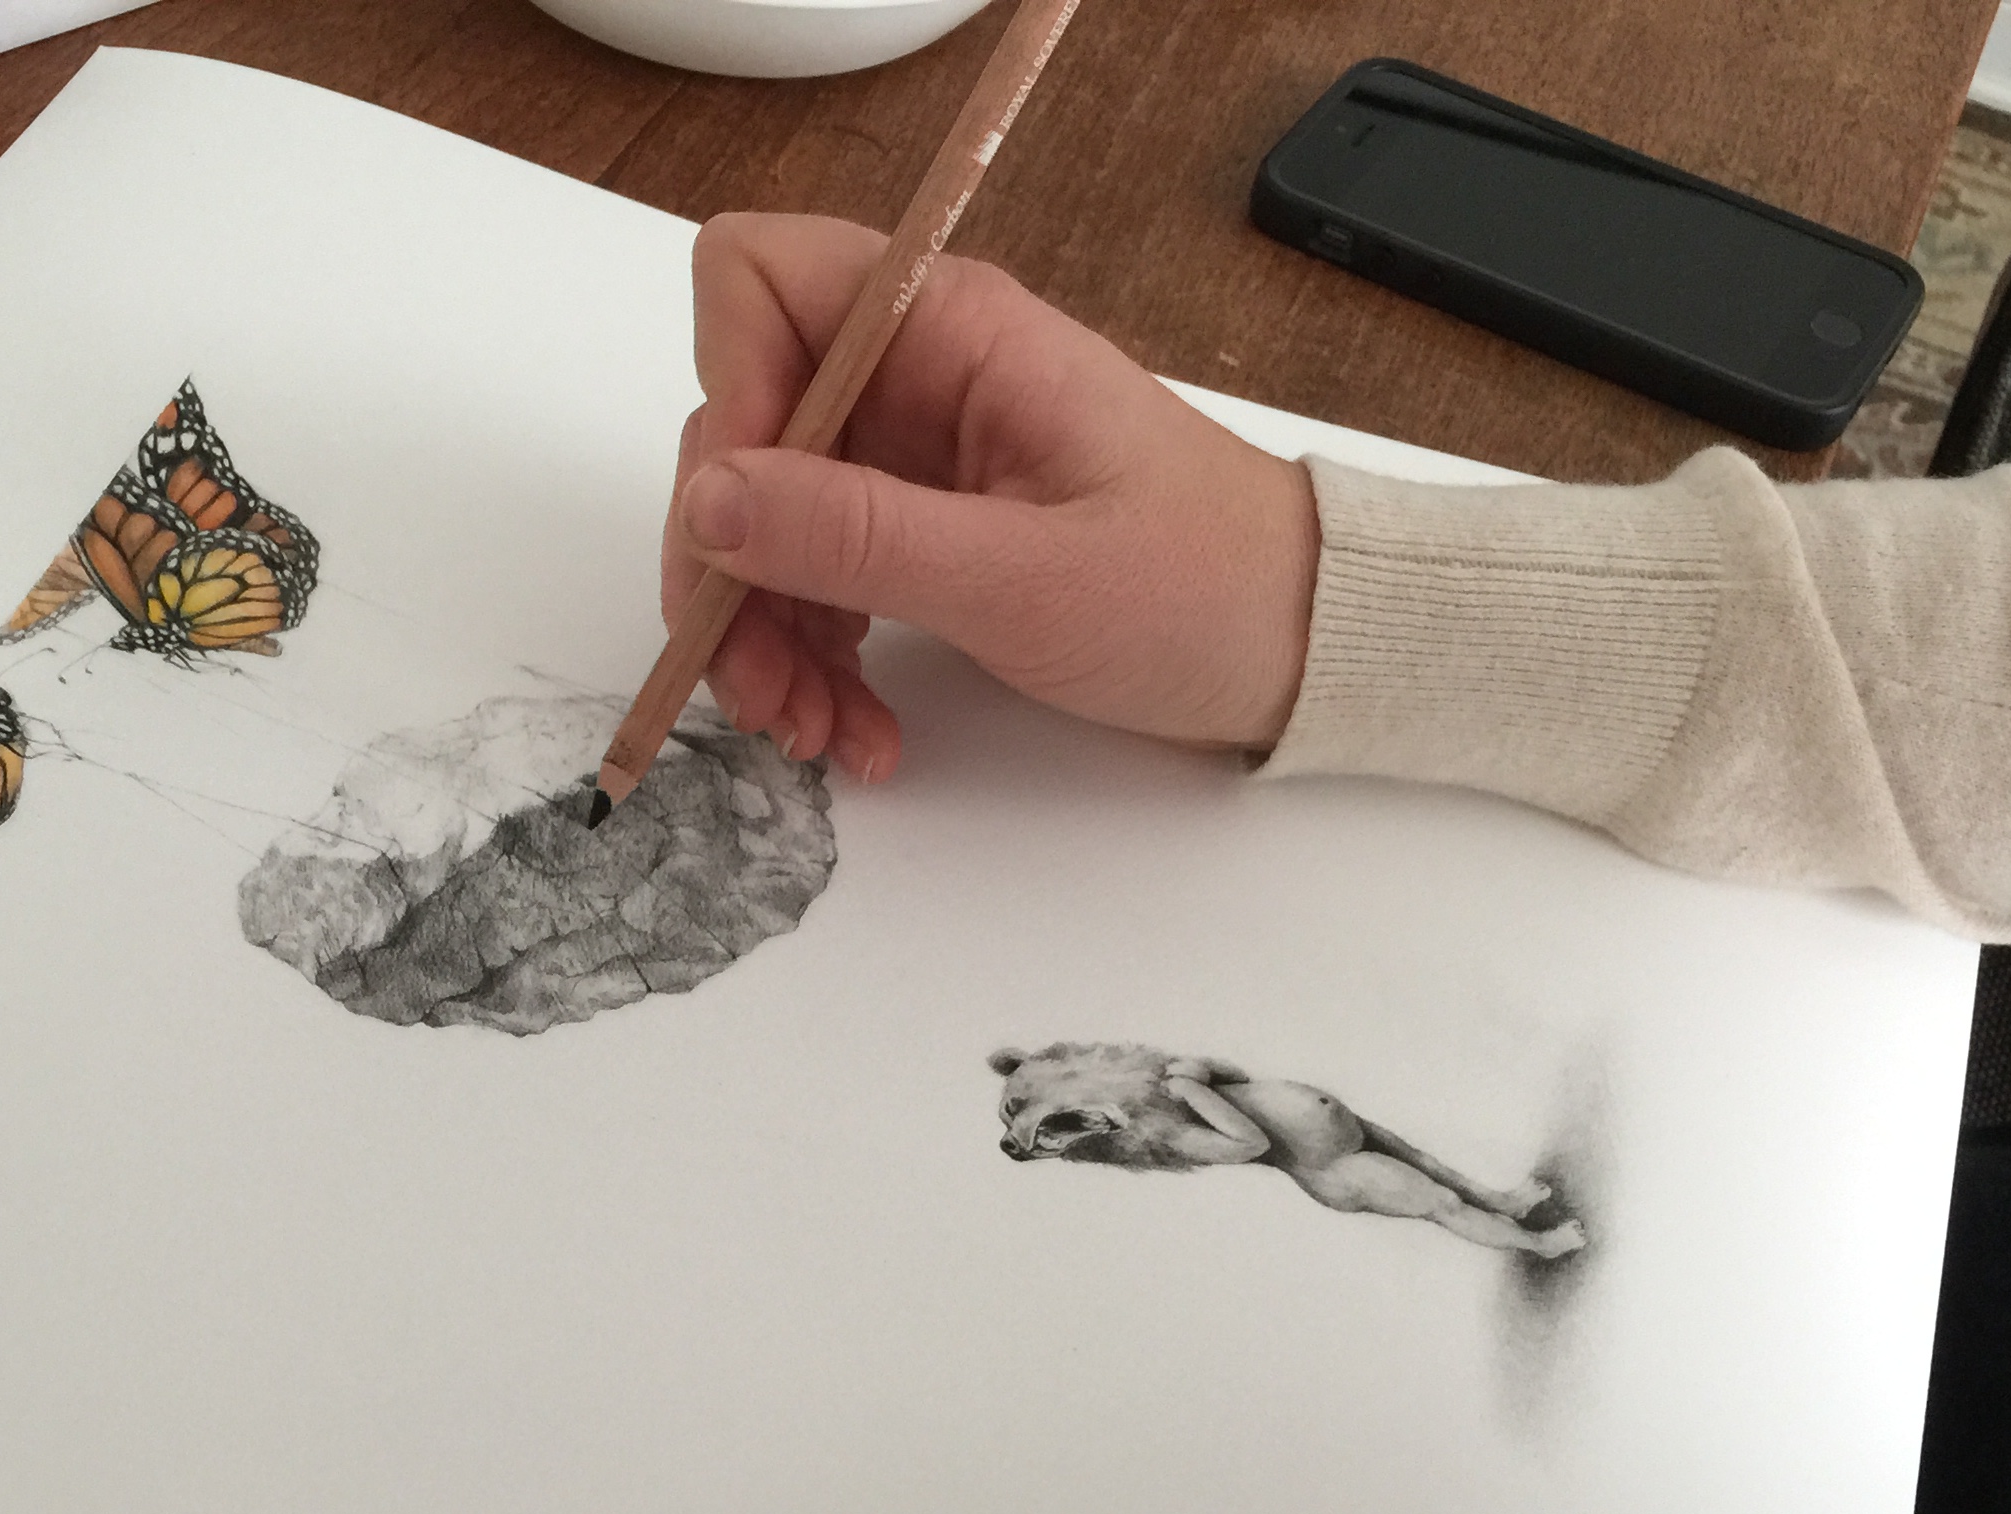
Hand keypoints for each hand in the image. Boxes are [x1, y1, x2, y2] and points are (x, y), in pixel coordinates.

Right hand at [666, 214, 1323, 782]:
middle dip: (730, 564)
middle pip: (741, 427)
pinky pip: (819, 578)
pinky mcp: (923, 526)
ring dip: (765, 636)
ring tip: (817, 734)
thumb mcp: (1022, 576)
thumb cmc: (1200, 590)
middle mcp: (915, 373)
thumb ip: (856, 535)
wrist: (1303, 651)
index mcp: (949, 330)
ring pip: (765, 520)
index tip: (744, 531)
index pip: (757, 282)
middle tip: (755, 686)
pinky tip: (857, 730)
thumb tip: (707, 501)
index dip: (727, 398)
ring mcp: (913, 452)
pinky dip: (816, 660)